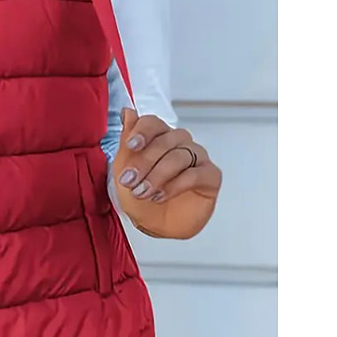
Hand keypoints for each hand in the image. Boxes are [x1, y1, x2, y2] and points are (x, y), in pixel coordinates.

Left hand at [112, 109, 221, 239]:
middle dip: (144, 162)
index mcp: (159, 137)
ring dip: (157, 176)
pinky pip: (195, 174)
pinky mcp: (211, 176)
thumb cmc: (141, 196)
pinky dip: (174, 185)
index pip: (154, 123)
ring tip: (143, 193)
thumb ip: (126, 142)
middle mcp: (180, 143)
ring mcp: (198, 158)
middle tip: (129, 181)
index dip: (142, 131)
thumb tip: (128, 111)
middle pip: (165, 141)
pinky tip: (160, 196)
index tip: (131, 145)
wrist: (156, 226)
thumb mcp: (125, 170)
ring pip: (179, 157)